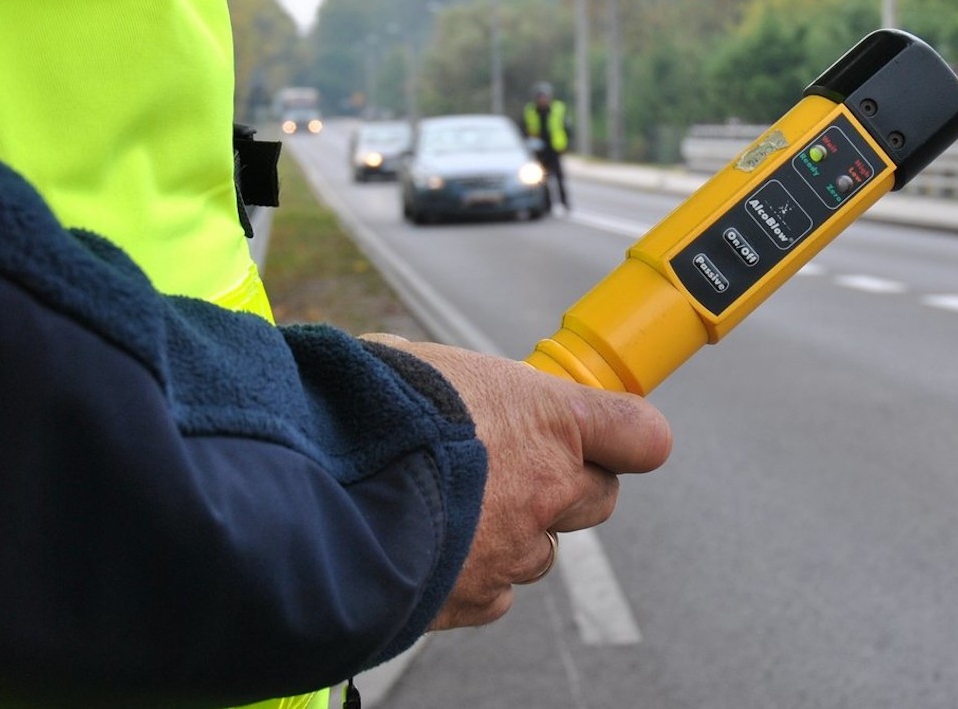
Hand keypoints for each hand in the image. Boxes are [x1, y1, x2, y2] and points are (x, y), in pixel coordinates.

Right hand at [360, 335, 671, 629]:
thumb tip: (439, 382)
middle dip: (569, 485)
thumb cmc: (369, 407)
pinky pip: (496, 591)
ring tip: (458, 510)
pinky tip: (435, 549)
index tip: (614, 436)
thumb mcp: (421, 362)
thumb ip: (459, 382)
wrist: (318, 485)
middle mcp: (548, 488)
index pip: (640, 435)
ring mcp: (515, 548)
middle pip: (600, 498)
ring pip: (543, 550)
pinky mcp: (474, 595)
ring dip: (516, 532)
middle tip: (521, 469)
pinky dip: (476, 574)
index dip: (630, 437)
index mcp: (549, 419)